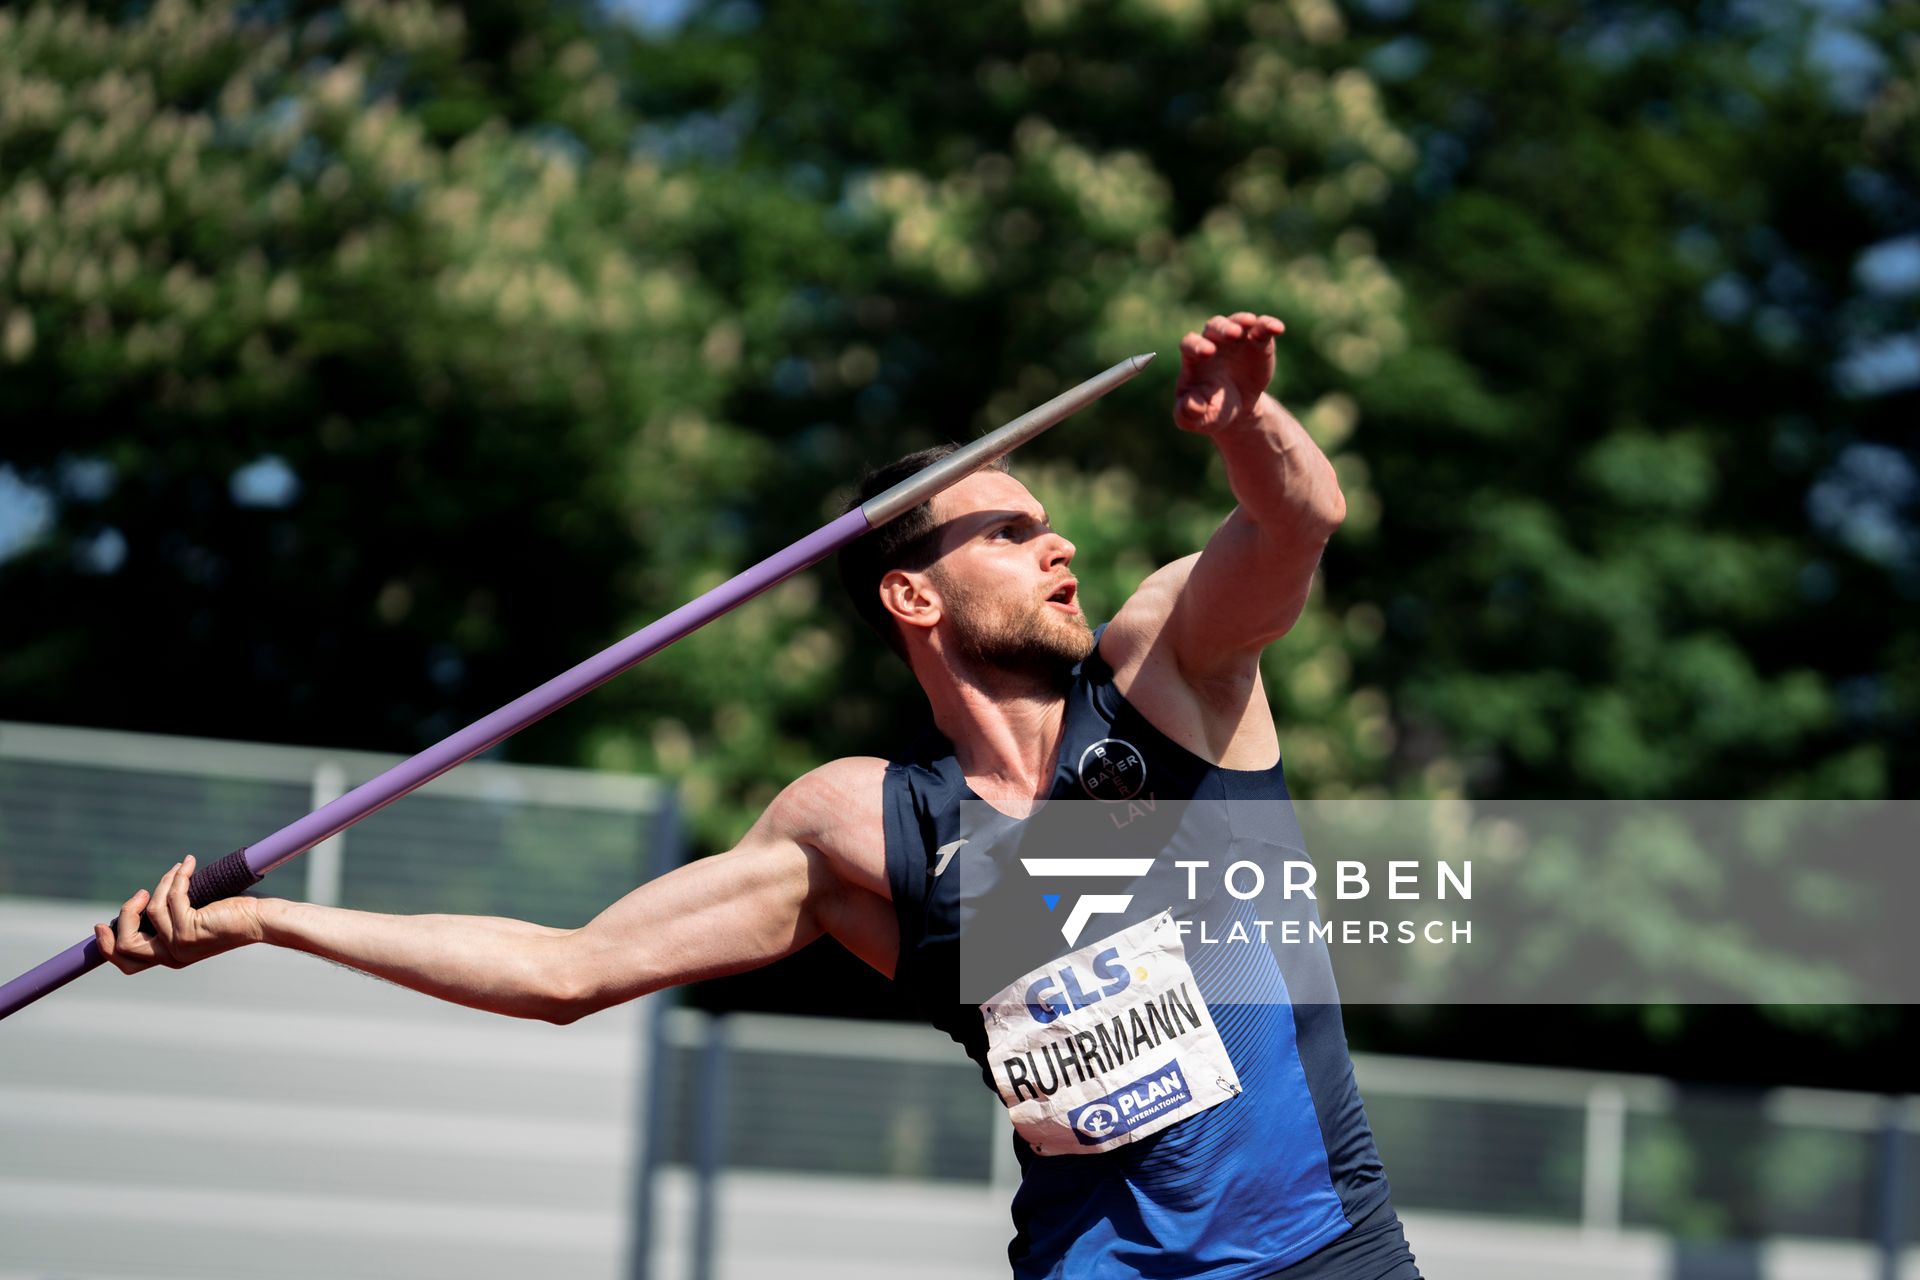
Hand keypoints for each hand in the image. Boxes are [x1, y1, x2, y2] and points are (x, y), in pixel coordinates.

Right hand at [95, 854, 263, 973]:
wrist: (261, 920)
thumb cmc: (232, 916)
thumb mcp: (194, 921)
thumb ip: (170, 919)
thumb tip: (144, 901)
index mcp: (170, 957)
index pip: (129, 963)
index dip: (108, 946)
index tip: (101, 925)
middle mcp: (172, 956)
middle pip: (125, 945)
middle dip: (124, 916)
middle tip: (138, 894)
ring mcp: (180, 944)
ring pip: (150, 911)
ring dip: (161, 884)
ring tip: (177, 870)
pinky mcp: (190, 928)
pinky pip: (171, 897)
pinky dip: (178, 876)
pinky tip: (189, 864)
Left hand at [1173, 311, 1285, 435]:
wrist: (1237, 409)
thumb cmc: (1211, 410)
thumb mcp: (1198, 419)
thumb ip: (1188, 414)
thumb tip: (1190, 406)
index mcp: (1193, 359)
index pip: (1190, 344)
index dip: (1197, 345)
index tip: (1207, 352)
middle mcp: (1213, 342)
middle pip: (1213, 327)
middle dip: (1222, 329)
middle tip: (1232, 333)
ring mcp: (1236, 339)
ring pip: (1237, 322)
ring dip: (1243, 320)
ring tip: (1251, 323)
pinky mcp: (1257, 341)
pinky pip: (1262, 328)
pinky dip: (1269, 325)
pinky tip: (1278, 328)